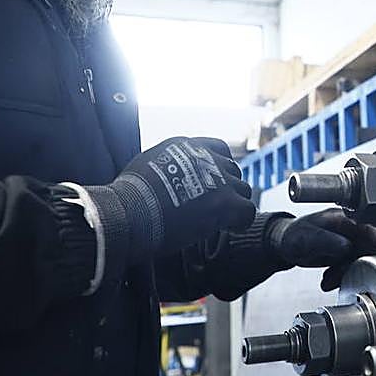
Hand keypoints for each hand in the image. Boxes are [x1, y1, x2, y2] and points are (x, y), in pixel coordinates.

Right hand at [88, 136, 255, 260]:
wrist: (128, 214)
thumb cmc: (128, 198)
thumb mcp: (145, 166)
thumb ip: (166, 166)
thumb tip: (168, 178)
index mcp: (185, 146)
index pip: (218, 149)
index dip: (219, 168)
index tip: (214, 183)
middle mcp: (205, 158)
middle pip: (232, 170)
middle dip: (227, 187)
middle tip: (215, 205)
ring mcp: (218, 180)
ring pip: (242, 189)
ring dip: (234, 204)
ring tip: (220, 219)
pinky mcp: (226, 203)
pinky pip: (248, 210)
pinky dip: (242, 221)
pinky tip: (231, 228)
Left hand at [268, 208, 375, 289]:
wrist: (285, 243)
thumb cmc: (294, 236)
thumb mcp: (307, 239)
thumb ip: (327, 241)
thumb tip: (347, 246)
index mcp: (345, 218)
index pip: (372, 229)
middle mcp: (352, 227)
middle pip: (373, 247)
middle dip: (361, 265)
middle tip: (342, 275)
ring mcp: (351, 239)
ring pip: (364, 260)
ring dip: (348, 273)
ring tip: (329, 279)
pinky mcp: (349, 251)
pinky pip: (354, 265)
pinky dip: (343, 275)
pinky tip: (329, 279)